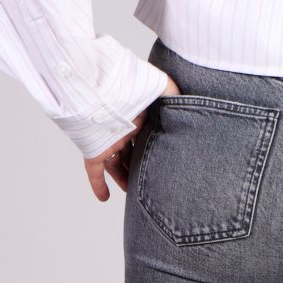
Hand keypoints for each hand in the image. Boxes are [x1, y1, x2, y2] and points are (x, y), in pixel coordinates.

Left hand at [83, 73, 181, 201]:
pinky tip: (104, 198)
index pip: (148, 139)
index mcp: (138, 118)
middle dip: (140, 168)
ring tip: (134, 194)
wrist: (101, 87)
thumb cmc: (129, 85)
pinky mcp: (94, 149)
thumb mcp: (159, 86)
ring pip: (116, 165)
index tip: (165, 163)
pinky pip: (95, 171)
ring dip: (124, 179)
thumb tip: (187, 102)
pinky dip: (98, 185)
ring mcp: (108, 141)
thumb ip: (173, 93)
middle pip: (133, 155)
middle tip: (151, 182)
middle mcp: (123, 131)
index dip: (156, 151)